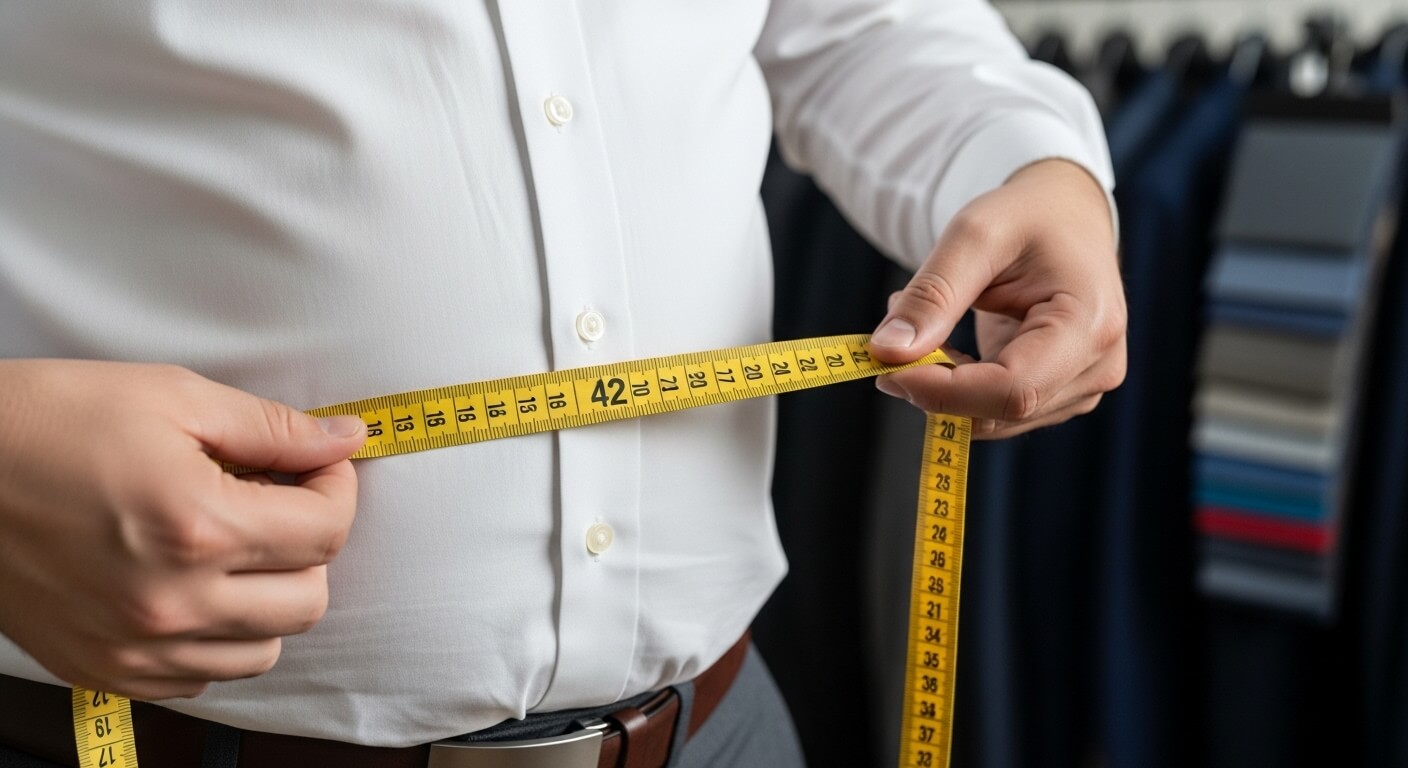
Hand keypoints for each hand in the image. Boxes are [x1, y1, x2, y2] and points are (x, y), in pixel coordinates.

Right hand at [0, 360, 364, 698]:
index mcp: (197, 527)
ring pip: (265, 649)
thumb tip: (346, 439)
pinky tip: (193, 585)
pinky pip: (202, 677)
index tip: (317, 468)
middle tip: (278, 503)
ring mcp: (135, 646)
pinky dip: (217, 636)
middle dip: (310, 546)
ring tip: (235, 546)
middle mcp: (171, 601)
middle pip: (309, 599)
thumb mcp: (172, 397)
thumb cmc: (50, 420)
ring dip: (270, 597)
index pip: (327, 532)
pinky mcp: (103, 669)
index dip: (336, 489)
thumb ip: (273, 429)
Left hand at [869, 159, 1125, 438]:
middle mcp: (1097, 367)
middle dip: (935, 387)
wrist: (1066, 217)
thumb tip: (886, 352)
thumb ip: (931, 296)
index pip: (1013, 390)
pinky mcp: (1060, 395)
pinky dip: (956, 386)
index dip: (945, 392)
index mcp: (1089, 324)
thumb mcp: (973, 236)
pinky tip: (943, 343)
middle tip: (889, 344)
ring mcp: (1082, 388)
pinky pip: (994, 411)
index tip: (885, 369)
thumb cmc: (1027, 216)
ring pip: (992, 419)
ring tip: (926, 323)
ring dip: (942, 385)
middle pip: (1001, 411)